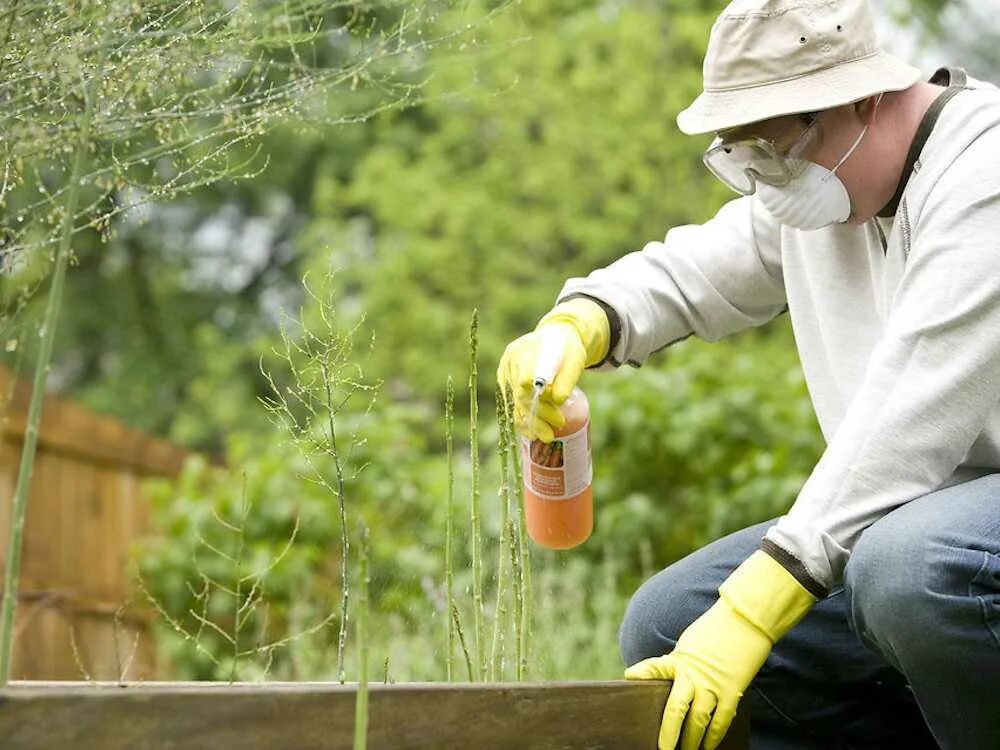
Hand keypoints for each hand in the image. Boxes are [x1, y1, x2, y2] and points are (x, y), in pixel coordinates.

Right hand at [497, 298, 609, 441]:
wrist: (554, 339)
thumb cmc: (566, 348)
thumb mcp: (574, 357)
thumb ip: (566, 377)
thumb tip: (559, 400)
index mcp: (526, 350)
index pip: (526, 378)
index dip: (540, 397)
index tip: (558, 409)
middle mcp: (511, 362)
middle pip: (522, 393)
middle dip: (540, 413)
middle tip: (559, 424)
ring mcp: (506, 373)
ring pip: (516, 402)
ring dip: (532, 422)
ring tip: (547, 437)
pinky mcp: (506, 383)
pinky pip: (513, 404)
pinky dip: (523, 420)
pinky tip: (532, 433)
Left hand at [624, 551, 817, 749]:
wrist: (744, 621)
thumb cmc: (713, 633)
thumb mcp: (687, 646)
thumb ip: (677, 666)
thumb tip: (670, 685)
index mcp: (678, 659)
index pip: (655, 667)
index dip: (642, 673)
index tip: (629, 678)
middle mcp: (693, 675)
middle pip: (676, 709)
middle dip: (669, 732)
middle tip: (663, 749)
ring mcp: (713, 685)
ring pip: (699, 721)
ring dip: (692, 741)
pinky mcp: (732, 692)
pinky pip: (721, 720)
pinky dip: (714, 736)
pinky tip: (709, 746)